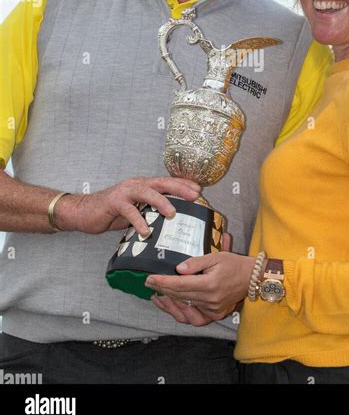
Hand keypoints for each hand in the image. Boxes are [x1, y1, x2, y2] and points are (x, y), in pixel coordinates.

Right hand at [55, 176, 200, 236]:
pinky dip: (138, 221)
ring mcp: (125, 192)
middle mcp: (136, 185)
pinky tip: (145, 232)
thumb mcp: (135, 210)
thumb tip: (171, 222)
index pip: (167, 182)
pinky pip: (129, 211)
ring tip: (172, 213)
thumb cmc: (111, 212)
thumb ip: (150, 212)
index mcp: (143, 185)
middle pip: (162, 183)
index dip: (183, 184)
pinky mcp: (114, 202)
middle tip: (195, 196)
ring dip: (161, 202)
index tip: (199, 190)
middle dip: (180, 188)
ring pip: (147, 193)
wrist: (83, 212)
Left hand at [146, 240, 254, 321]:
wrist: (251, 278)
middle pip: (180, 296)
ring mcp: (212, 309)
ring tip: (157, 295)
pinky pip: (194, 317)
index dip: (163, 282)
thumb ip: (196, 263)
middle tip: (149, 282)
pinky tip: (172, 305)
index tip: (150, 278)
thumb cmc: (233, 264)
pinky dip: (181, 311)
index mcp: (210, 284)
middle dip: (162, 289)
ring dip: (169, 302)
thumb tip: (178, 269)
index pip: (180, 285)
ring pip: (184, 307)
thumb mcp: (215, 256)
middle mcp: (210, 300)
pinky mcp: (214, 314)